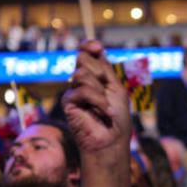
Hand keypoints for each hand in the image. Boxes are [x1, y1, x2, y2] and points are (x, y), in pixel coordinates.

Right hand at [61, 40, 131, 158]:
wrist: (113, 140)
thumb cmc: (118, 119)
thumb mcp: (116, 89)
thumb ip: (105, 69)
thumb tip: (98, 49)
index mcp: (95, 77)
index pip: (86, 53)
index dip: (88, 46)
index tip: (97, 47)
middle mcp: (82, 82)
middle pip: (82, 58)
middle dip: (98, 70)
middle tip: (107, 87)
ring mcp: (73, 91)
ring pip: (82, 74)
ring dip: (100, 91)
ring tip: (107, 107)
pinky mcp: (68, 102)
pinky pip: (82, 90)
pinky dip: (97, 100)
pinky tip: (105, 112)